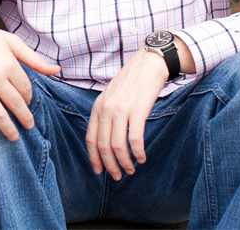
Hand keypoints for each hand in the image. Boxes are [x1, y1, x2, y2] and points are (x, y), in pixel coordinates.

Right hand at [0, 18, 59, 144]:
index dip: (28, 97)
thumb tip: (57, 70)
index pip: (25, 89)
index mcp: (9, 63)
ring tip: (14, 137)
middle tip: (29, 126)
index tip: (26, 100)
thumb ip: (34, 58)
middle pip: (15, 104)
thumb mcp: (11, 42)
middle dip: (24, 118)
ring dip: (8, 129)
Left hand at [85, 49, 167, 180]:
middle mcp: (106, 109)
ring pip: (118, 146)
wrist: (148, 63)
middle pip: (103, 146)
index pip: (90, 138)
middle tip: (117, 176)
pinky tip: (142, 158)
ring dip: (124, 162)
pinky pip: (135, 139)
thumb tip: (105, 138)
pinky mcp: (138, 110)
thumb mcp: (111, 95)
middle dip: (110, 165)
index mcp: (98, 106)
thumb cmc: (132, 80)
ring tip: (131, 169)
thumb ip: (105, 113)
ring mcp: (121, 109)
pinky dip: (138, 152)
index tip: (99, 171)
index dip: (94, 158)